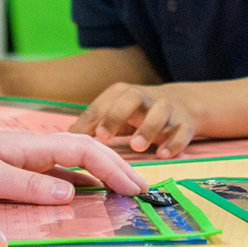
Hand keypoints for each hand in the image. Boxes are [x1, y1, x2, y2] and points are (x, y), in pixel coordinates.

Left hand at [0, 122, 148, 202]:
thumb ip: (27, 183)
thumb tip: (70, 193)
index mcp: (29, 144)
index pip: (84, 148)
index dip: (113, 166)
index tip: (135, 188)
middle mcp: (31, 147)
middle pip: (86, 150)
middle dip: (117, 167)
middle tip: (142, 191)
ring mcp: (23, 156)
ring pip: (73, 160)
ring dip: (101, 174)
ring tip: (123, 193)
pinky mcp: (12, 167)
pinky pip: (55, 171)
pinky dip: (77, 181)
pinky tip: (83, 196)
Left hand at [70, 83, 195, 157]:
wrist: (182, 104)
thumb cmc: (137, 113)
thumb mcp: (114, 113)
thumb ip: (91, 125)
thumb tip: (63, 139)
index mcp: (123, 93)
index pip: (104, 102)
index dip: (93, 118)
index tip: (83, 136)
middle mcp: (145, 96)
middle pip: (132, 96)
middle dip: (117, 115)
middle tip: (104, 136)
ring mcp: (166, 108)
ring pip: (160, 111)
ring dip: (148, 127)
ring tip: (136, 146)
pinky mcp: (185, 123)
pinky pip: (182, 130)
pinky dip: (175, 142)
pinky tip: (163, 155)